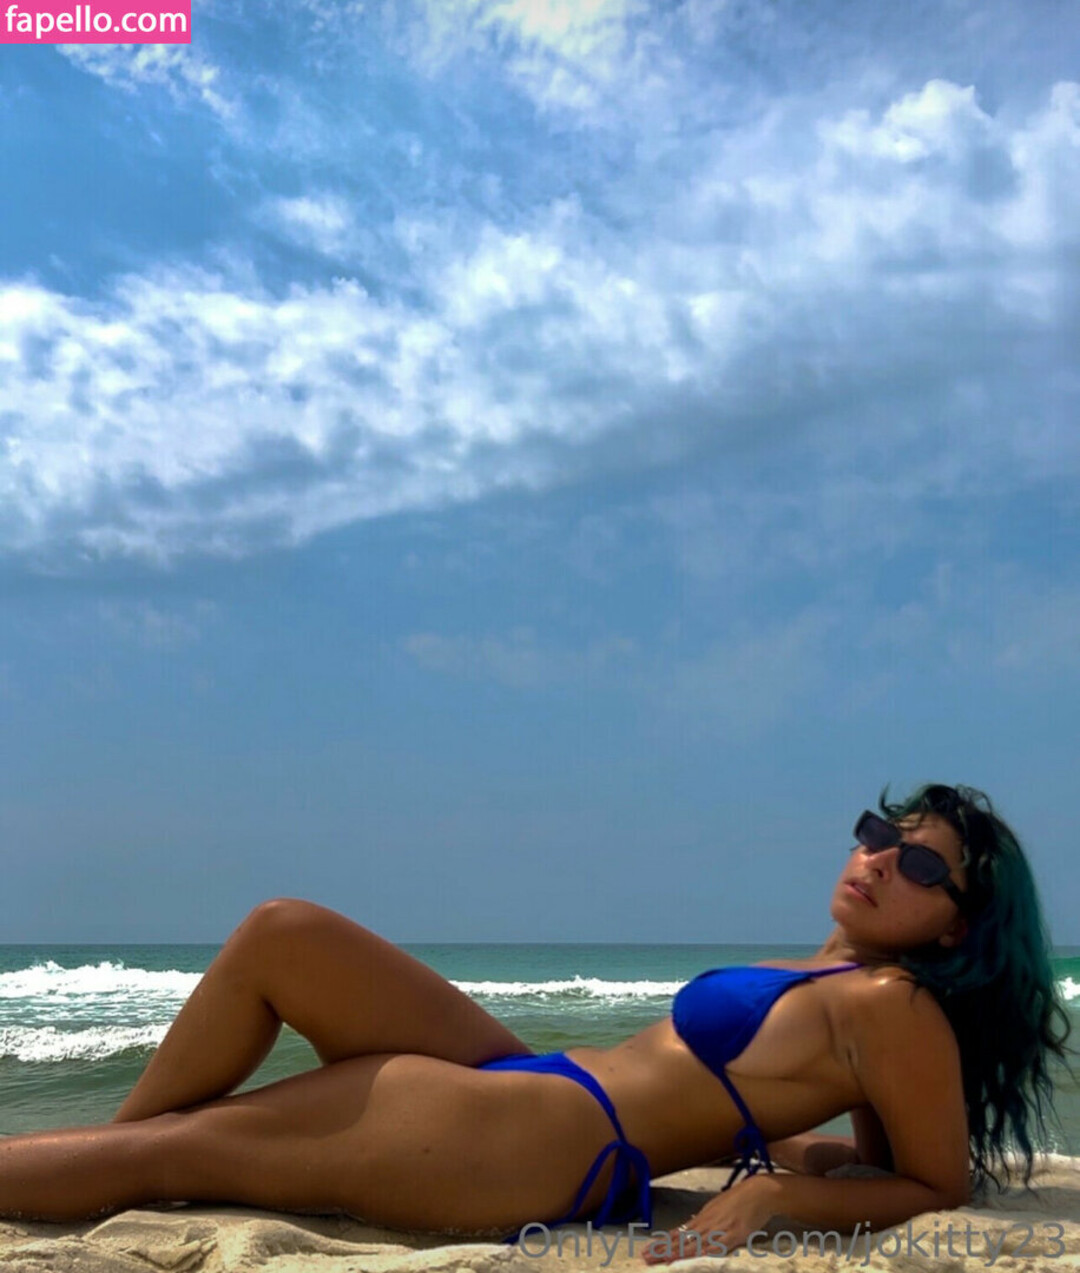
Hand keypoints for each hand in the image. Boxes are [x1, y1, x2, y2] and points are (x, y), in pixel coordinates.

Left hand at [641, 1174, 782, 1264]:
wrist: (760, 1192)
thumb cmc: (742, 1199)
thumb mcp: (720, 1207)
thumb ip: (707, 1219)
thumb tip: (694, 1227)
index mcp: (704, 1216)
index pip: (680, 1232)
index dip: (665, 1242)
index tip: (650, 1249)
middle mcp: (707, 1222)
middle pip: (682, 1239)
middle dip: (663, 1249)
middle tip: (645, 1257)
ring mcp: (719, 1229)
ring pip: (693, 1244)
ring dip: (675, 1253)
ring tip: (659, 1260)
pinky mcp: (733, 1235)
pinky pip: (714, 1246)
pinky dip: (700, 1253)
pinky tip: (689, 1258)